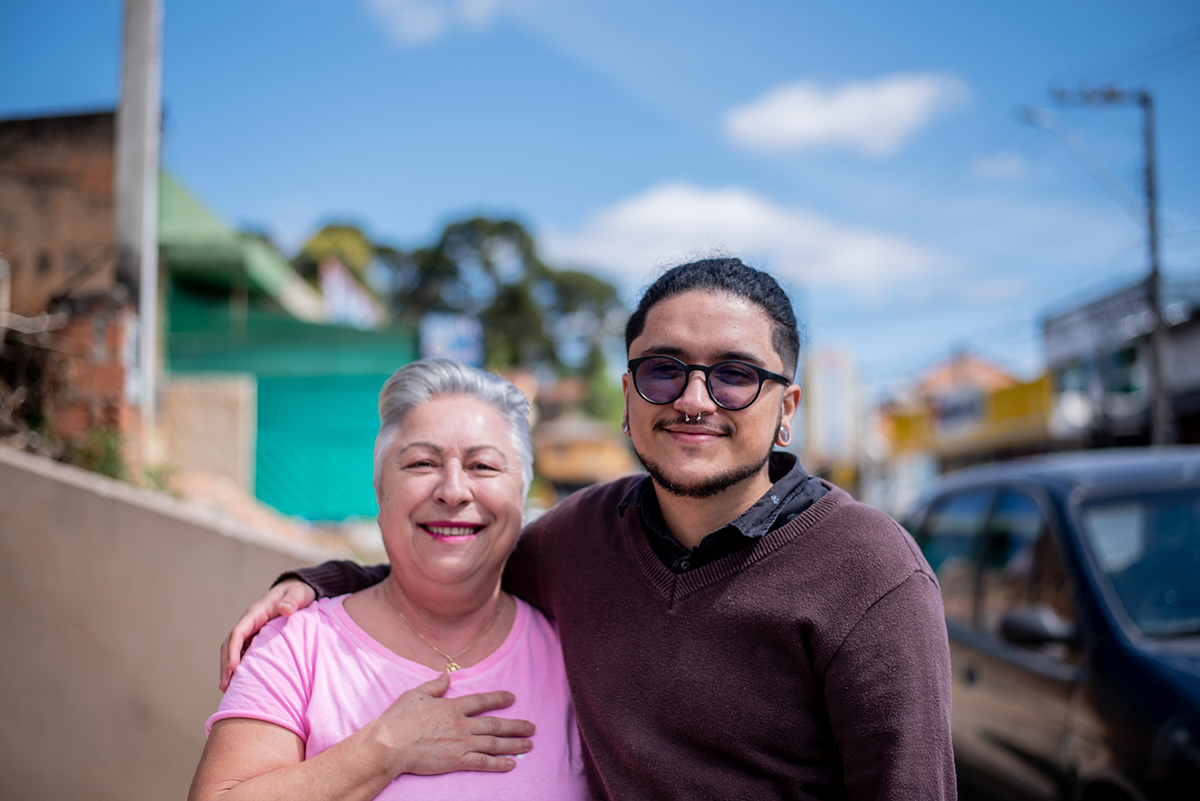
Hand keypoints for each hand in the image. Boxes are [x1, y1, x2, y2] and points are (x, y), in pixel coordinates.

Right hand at [220, 579, 315, 690]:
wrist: (297, 591)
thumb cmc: (297, 592)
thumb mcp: (298, 593)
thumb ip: (292, 600)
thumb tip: (285, 609)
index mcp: (256, 613)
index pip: (238, 632)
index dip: (233, 650)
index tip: (233, 668)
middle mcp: (250, 622)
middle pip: (230, 644)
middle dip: (226, 664)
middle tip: (225, 686)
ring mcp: (252, 630)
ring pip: (234, 650)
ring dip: (229, 668)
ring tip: (227, 689)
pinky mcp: (257, 637)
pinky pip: (244, 652)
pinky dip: (239, 666)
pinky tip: (240, 682)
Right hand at [369, 673, 534, 775]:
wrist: (390, 743)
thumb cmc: (399, 719)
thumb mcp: (416, 694)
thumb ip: (434, 685)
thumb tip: (446, 675)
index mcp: (451, 707)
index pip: (481, 701)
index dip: (498, 699)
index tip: (512, 697)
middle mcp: (461, 724)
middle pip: (494, 724)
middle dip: (516, 725)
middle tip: (532, 727)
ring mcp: (461, 743)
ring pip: (494, 743)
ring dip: (513, 744)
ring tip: (529, 744)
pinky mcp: (457, 761)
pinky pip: (483, 762)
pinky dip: (499, 763)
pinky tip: (512, 764)